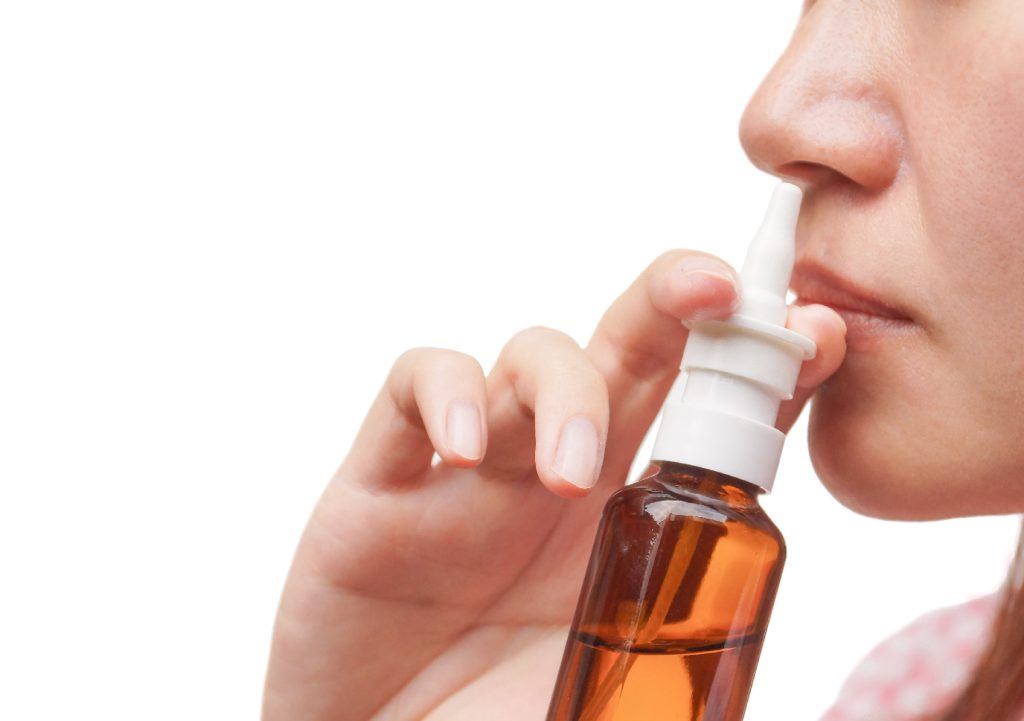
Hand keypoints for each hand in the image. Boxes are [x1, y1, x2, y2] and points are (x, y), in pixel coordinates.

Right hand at [262, 250, 846, 720]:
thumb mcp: (624, 701)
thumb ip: (692, 683)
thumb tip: (758, 694)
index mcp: (632, 526)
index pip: (710, 417)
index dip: (765, 366)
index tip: (817, 337)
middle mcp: (560, 476)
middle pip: (630, 348)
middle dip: (676, 300)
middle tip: (717, 291)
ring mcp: (472, 471)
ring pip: (531, 355)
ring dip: (565, 391)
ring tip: (569, 478)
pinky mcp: (382, 479)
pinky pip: (412, 384)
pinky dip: (443, 395)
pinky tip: (462, 453)